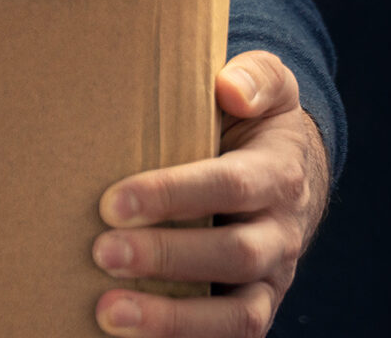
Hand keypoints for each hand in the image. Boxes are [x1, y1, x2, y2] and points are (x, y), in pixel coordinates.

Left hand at [91, 50, 330, 337]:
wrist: (288, 175)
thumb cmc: (252, 124)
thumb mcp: (267, 87)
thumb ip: (257, 77)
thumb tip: (230, 88)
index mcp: (277, 175)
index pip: (229, 186)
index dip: (174, 195)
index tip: (113, 201)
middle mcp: (280, 234)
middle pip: (234, 255)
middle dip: (166, 257)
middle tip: (102, 252)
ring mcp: (269, 281)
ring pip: (237, 316)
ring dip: (173, 320)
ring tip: (108, 314)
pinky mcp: (250, 311)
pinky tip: (126, 337)